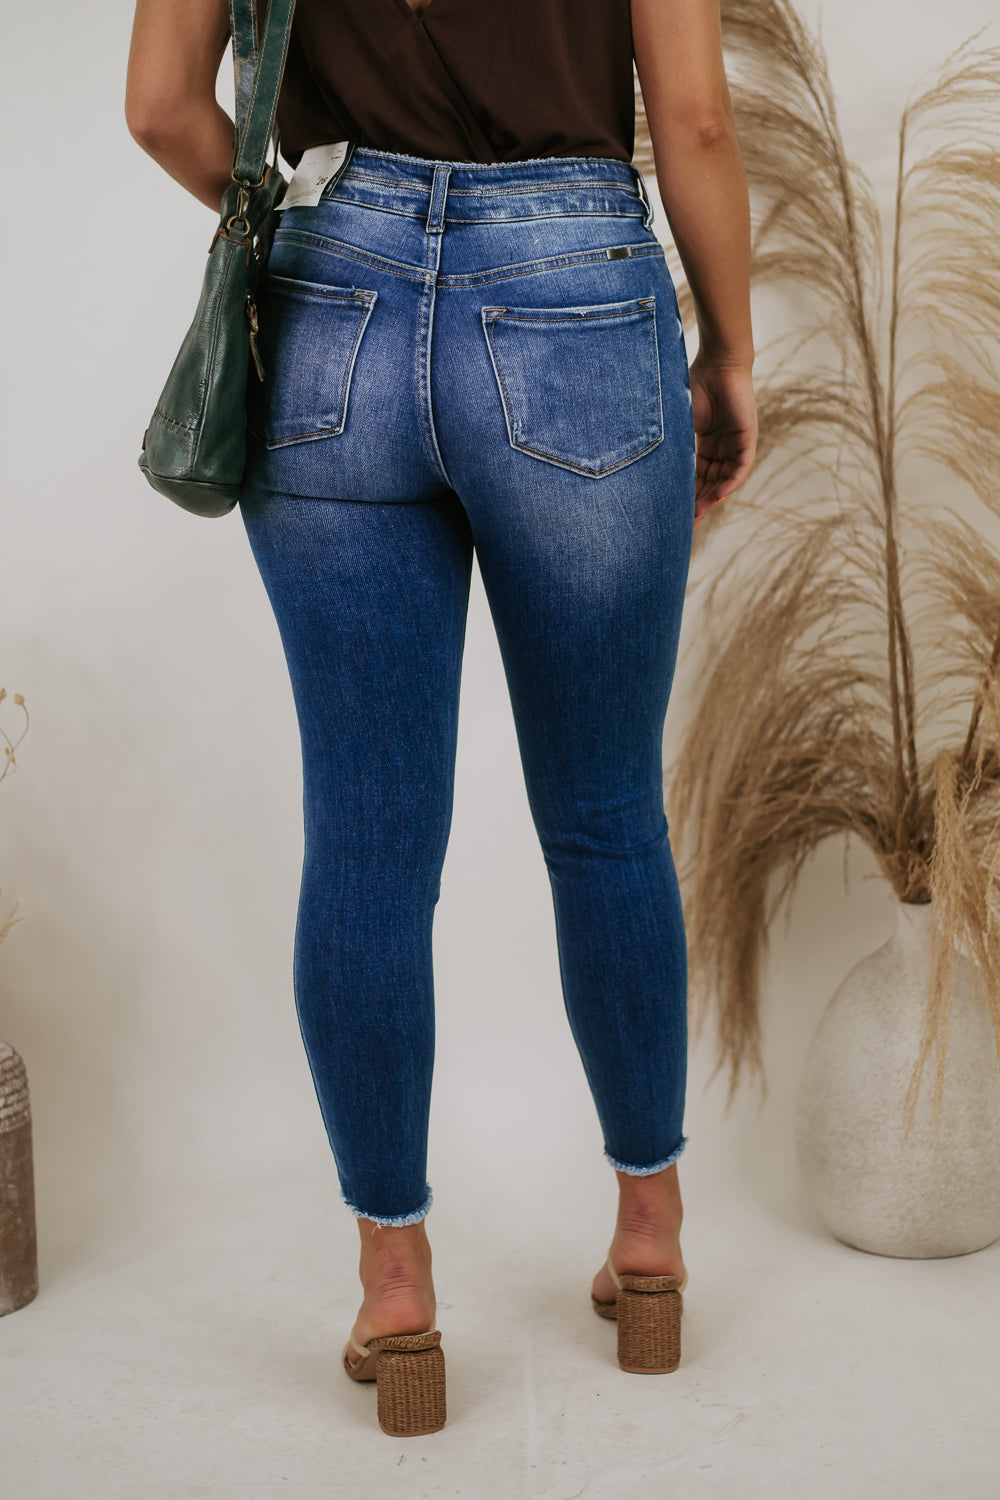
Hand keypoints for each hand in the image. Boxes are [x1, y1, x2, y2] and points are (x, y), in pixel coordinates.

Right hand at [689, 355, 757, 524]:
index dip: (686, 495)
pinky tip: (719, 495)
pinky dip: (730, 482)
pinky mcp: (748, 439)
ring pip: (725, 478)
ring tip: (699, 514)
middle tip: (686, 523)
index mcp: (704, 443)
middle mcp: (721, 447)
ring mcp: (735, 444)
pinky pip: (741, 467)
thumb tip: (648, 471)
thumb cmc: (694, 386)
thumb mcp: (679, 424)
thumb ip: (672, 447)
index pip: (696, 476)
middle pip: (710, 482)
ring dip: (713, 497)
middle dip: (699, 502)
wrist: (718, 362)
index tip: (673, 514)